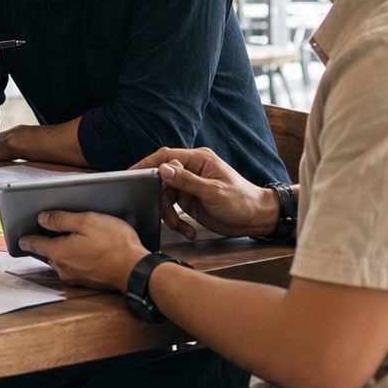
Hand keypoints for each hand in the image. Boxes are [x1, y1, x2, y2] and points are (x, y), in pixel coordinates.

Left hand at [19, 210, 144, 291]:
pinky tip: (84, 247)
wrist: (135, 270)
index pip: (34, 244)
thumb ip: (62, 220)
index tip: (19, 236)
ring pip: (61, 259)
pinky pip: (73, 265)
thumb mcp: (87, 222)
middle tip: (46, 228)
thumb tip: (42, 218)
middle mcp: (63, 268)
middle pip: (47, 252)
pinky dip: (74, 256)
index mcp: (59, 252)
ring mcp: (74, 276)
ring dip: (61, 248)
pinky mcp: (86, 280)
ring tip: (69, 234)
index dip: (26, 237)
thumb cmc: (114, 244)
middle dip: (46, 241)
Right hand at [136, 146, 278, 240]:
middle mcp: (192, 170)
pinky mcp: (191, 201)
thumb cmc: (241, 200)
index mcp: (198, 159)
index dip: (147, 163)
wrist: (256, 219)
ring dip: (169, 214)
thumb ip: (187, 181)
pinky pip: (175, 209)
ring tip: (179, 227)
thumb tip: (163, 169)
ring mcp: (191, 186)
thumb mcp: (213, 191)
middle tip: (164, 215)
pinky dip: (178, 222)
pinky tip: (188, 231)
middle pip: (164, 179)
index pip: (167, 156)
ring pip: (167, 196)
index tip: (131, 173)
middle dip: (161, 199)